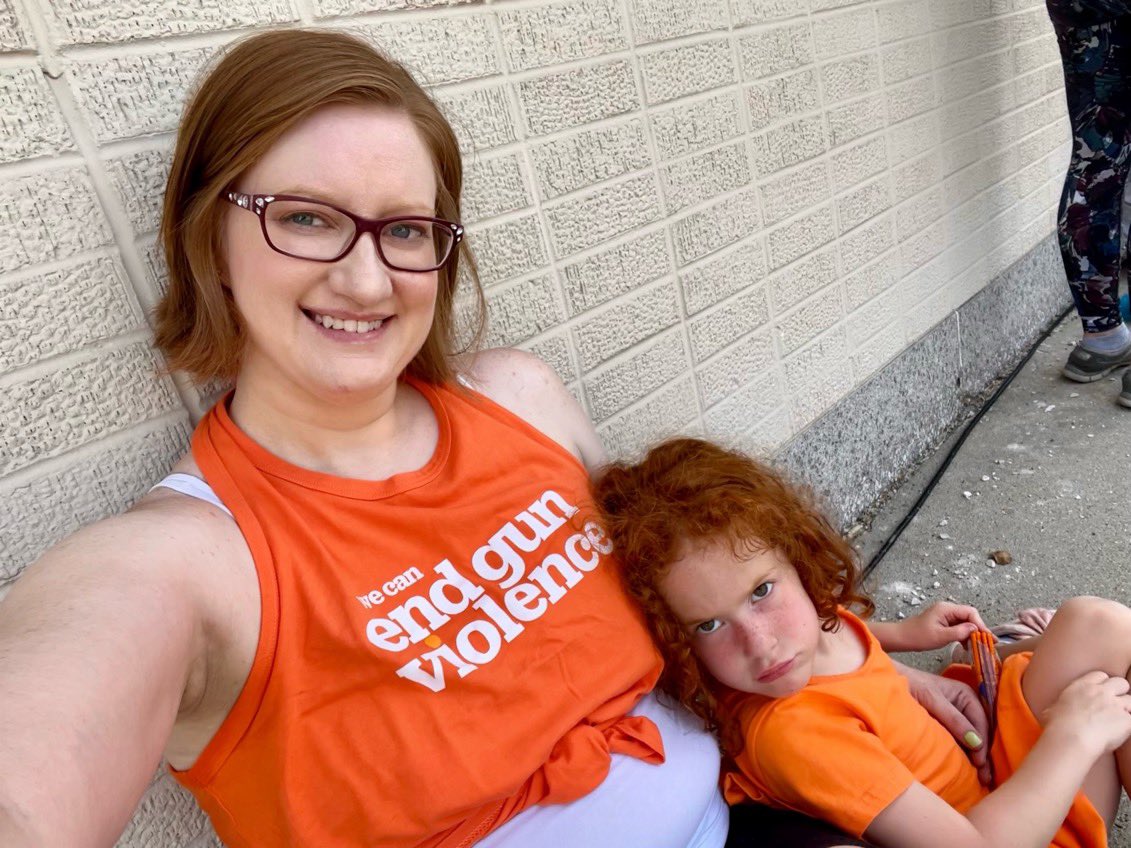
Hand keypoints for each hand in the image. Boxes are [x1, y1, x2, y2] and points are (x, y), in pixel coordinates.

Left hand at [896, 662, 992, 784]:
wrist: (888, 681)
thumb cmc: (910, 685)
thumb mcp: (932, 699)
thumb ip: (953, 719)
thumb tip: (977, 743)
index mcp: (967, 695)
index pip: (981, 722)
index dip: (983, 743)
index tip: (979, 763)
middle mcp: (966, 706)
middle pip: (980, 732)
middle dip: (984, 754)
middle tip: (986, 777)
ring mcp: (957, 717)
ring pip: (973, 739)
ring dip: (978, 757)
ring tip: (982, 778)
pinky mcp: (947, 727)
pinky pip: (961, 741)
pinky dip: (966, 754)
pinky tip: (969, 769)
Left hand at [897, 602, 988, 651]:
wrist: (902, 638)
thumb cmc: (918, 637)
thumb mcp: (940, 636)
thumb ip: (959, 632)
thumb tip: (975, 629)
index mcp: (946, 609)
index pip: (970, 612)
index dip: (980, 624)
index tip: (987, 637)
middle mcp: (947, 609)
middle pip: (969, 616)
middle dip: (978, 629)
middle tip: (987, 643)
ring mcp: (945, 615)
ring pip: (965, 622)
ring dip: (972, 634)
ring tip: (978, 646)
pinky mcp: (944, 622)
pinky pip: (959, 627)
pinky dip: (964, 635)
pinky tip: (967, 646)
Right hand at [1044, 670, 1130, 755]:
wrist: (1070, 738)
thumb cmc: (1057, 726)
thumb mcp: (1053, 709)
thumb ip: (1062, 706)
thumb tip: (1056, 711)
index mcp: (1082, 686)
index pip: (1100, 675)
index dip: (1103, 684)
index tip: (1101, 693)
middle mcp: (1101, 692)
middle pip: (1120, 683)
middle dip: (1120, 692)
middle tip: (1114, 706)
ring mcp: (1115, 705)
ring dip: (1127, 709)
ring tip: (1119, 720)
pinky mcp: (1127, 720)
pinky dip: (1129, 725)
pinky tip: (1122, 731)